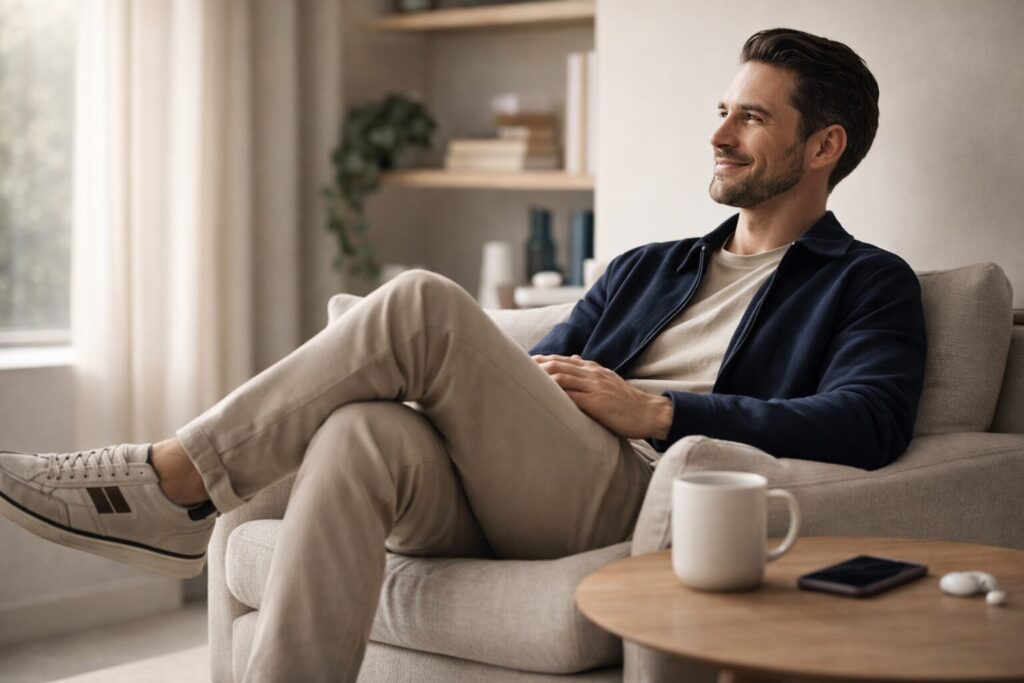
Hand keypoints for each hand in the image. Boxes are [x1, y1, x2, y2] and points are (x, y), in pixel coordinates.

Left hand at [532, 354, 672, 439]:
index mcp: (592, 368)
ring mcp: (594, 386)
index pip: (560, 360)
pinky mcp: (596, 402)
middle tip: (514, 370)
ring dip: (540, 378)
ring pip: (561, 376)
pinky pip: (571, 395)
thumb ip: (589, 371)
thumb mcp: (607, 380)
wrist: (650, 413)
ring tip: (522, 382)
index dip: (540, 361)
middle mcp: (591, 373)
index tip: (522, 365)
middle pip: (556, 364)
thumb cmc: (627, 402)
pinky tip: (541, 398)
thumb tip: (573, 358)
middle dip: (534, 367)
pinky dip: (554, 394)